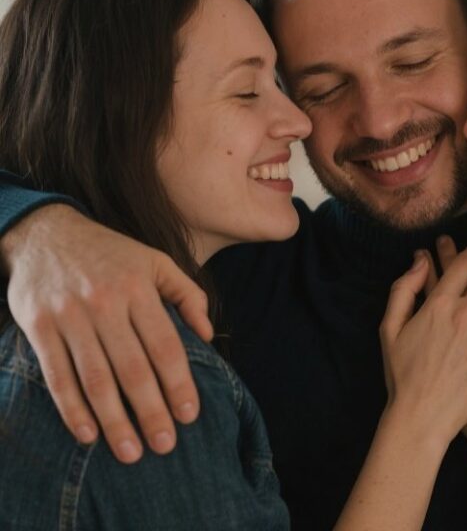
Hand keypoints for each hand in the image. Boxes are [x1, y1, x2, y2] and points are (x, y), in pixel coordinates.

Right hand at [1, 204, 212, 460]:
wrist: (47, 234)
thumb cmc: (111, 253)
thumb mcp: (156, 261)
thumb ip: (187, 294)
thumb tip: (208, 334)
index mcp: (139, 287)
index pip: (165, 344)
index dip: (179, 382)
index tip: (190, 414)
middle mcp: (106, 303)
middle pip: (133, 368)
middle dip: (151, 411)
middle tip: (165, 446)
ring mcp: (70, 316)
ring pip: (96, 378)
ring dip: (115, 421)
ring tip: (131, 452)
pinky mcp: (39, 327)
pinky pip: (57, 376)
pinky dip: (72, 409)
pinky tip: (89, 435)